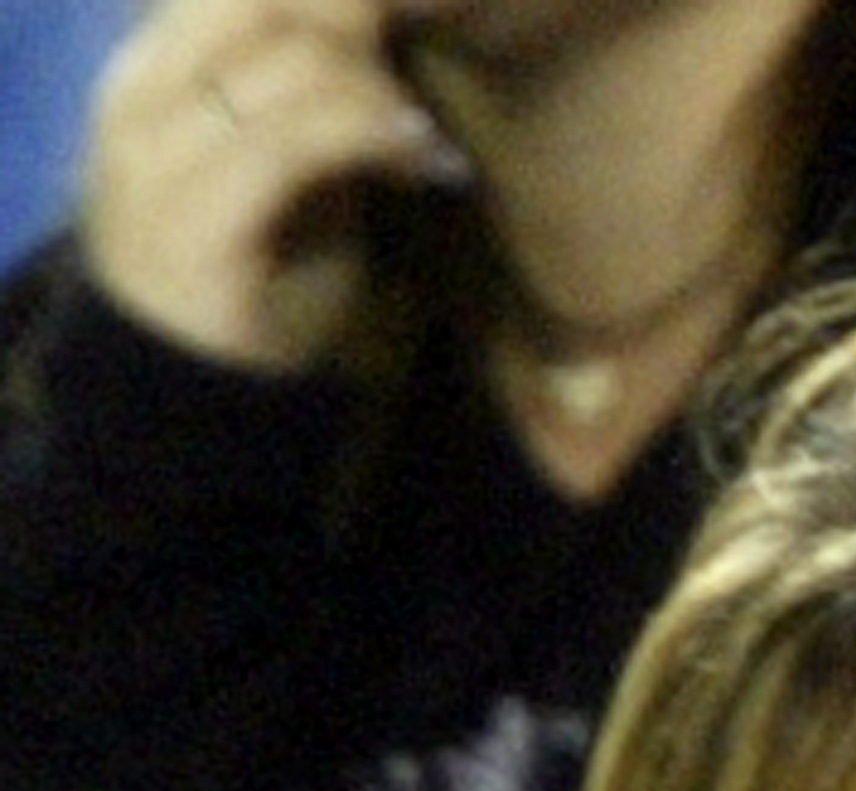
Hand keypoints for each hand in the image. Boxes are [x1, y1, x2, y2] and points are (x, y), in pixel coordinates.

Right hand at [79, 0, 466, 371]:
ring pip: (290, 62)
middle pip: (265, 3)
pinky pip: (293, 145)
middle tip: (419, 85)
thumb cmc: (256, 270)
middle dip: (361, 28)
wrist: (198, 389)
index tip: (409, 34)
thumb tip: (381, 24)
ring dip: (379, 91)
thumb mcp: (286, 160)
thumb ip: (312, 91)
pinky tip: (421, 162)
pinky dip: (372, 138)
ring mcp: (151, 158)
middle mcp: (135, 95)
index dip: (336, 1)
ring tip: (423, 141)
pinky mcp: (191, 224)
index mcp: (149, 69)